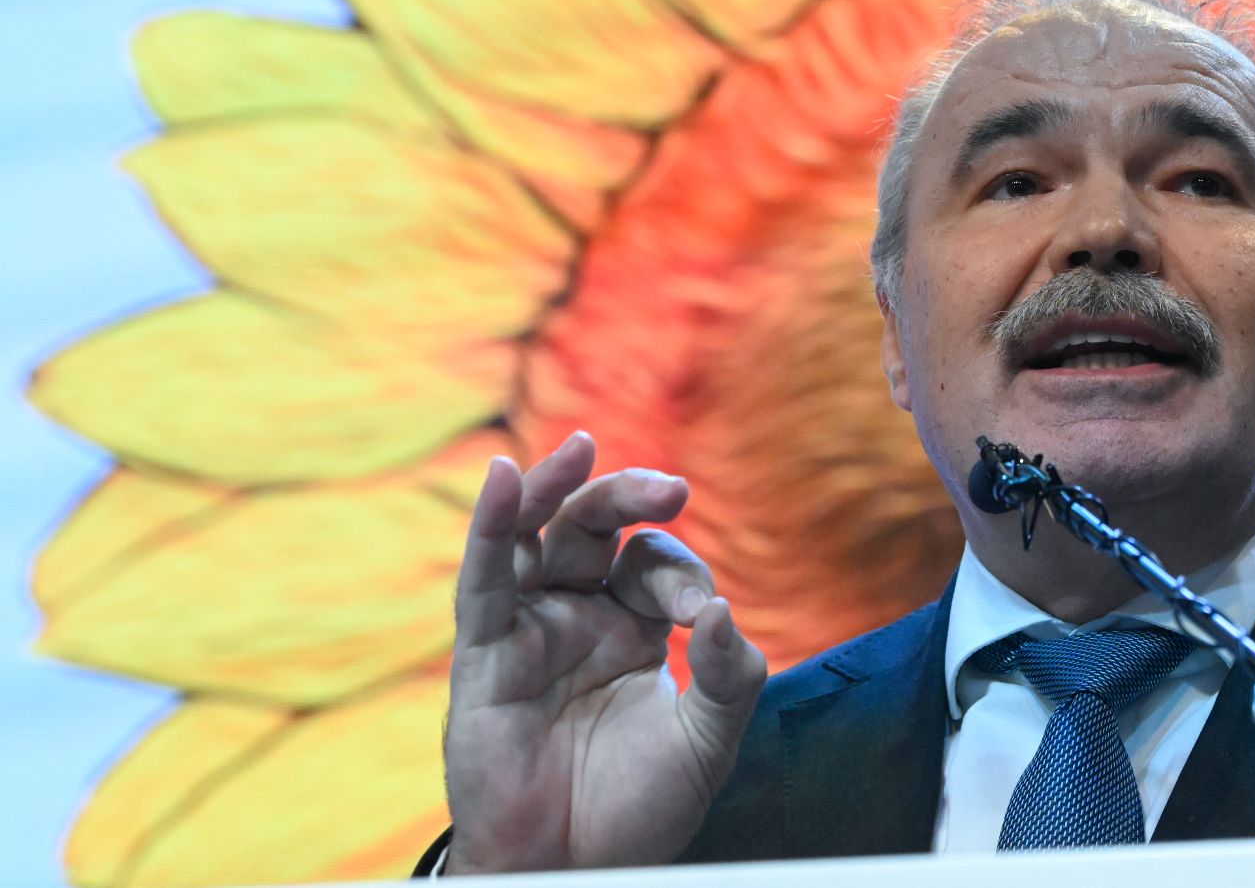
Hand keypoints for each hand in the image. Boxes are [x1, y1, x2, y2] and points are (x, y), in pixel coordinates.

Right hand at [441, 431, 765, 873]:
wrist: (576, 870)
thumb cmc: (638, 809)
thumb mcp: (709, 740)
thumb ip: (730, 675)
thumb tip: (719, 610)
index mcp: (633, 626)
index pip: (653, 562)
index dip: (681, 573)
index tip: (700, 613)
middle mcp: (578, 616)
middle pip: (594, 527)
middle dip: (628, 494)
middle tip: (672, 487)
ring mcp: (529, 631)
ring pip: (536, 538)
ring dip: (555, 488)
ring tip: (579, 447)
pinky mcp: (484, 656)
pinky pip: (485, 580)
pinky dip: (491, 527)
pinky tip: (505, 478)